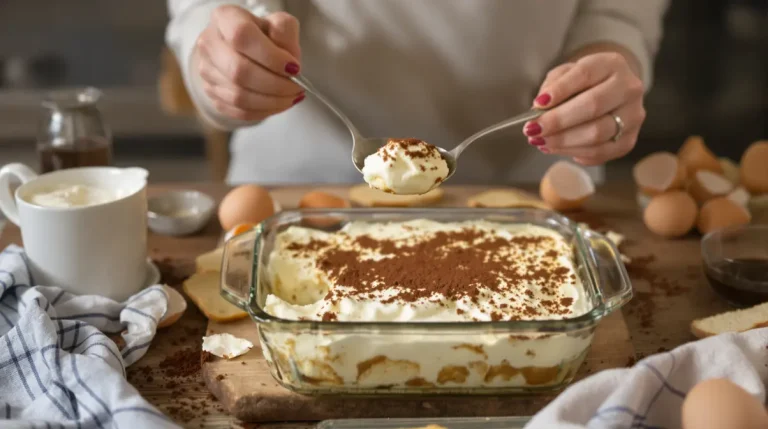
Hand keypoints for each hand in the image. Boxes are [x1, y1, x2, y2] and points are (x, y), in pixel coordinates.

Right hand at [193, 5, 303, 120]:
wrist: (243, 50)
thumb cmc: (262, 36)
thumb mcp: (278, 25)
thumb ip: (286, 36)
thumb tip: (290, 65)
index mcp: (225, 18)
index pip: (242, 36)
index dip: (270, 56)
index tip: (294, 67)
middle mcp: (209, 43)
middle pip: (239, 71)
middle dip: (275, 85)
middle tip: (296, 88)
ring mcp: (207, 70)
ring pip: (239, 96)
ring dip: (272, 101)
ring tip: (291, 97)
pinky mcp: (212, 93)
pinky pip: (238, 111)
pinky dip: (263, 111)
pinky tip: (278, 104)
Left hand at [523, 52, 645, 165]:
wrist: (611, 92)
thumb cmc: (584, 83)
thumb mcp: (567, 73)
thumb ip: (553, 86)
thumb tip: (539, 109)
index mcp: (612, 64)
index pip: (585, 74)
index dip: (560, 90)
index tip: (538, 104)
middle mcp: (629, 89)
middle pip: (593, 106)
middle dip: (558, 121)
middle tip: (533, 129)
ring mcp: (632, 116)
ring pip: (597, 133)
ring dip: (563, 141)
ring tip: (540, 141)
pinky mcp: (629, 140)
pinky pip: (600, 152)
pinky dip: (573, 152)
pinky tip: (556, 148)